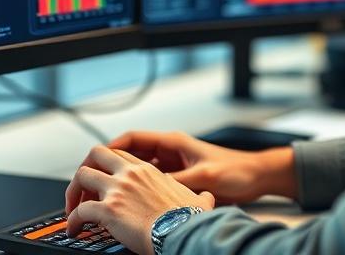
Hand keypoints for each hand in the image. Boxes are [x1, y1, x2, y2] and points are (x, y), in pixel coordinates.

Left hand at [65, 145, 214, 254]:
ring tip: (73, 211)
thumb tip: (207, 199)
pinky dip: (72, 221)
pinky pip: (79, 212)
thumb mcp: (198, 200)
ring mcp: (117, 190)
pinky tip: (75, 230)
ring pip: (81, 176)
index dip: (107, 166)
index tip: (103, 179)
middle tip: (82, 190)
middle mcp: (130, 175)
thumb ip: (199, 196)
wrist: (183, 233)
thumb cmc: (190, 220)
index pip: (119, 155)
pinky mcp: (108, 210)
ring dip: (73, 194)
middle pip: (96, 154)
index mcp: (148, 171)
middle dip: (85, 170)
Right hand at [107, 130, 296, 205]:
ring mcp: (172, 165)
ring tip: (101, 196)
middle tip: (87, 182)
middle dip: (106, 166)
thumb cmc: (236, 171)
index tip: (91, 163)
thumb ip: (176, 181)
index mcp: (173, 143)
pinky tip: (126, 205)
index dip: (109, 149)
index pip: (132, 139)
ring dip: (119, 180)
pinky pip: (148, 183)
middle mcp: (170, 151)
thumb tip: (149, 188)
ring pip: (135, 170)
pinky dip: (134, 191)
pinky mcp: (177, 179)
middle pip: (127, 154)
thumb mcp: (203, 177)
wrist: (257, 177)